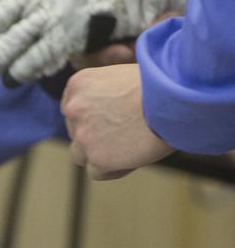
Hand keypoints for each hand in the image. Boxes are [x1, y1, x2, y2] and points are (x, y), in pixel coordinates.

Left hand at [61, 64, 172, 179]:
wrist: (174, 98)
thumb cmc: (159, 83)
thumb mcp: (123, 75)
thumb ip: (105, 93)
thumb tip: (105, 111)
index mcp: (79, 84)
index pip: (72, 108)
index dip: (90, 117)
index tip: (109, 120)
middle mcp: (75, 109)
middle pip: (76, 132)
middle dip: (95, 135)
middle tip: (124, 133)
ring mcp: (83, 136)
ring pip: (81, 154)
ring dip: (100, 154)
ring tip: (128, 148)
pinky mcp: (96, 159)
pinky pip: (96, 172)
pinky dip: (113, 169)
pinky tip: (133, 158)